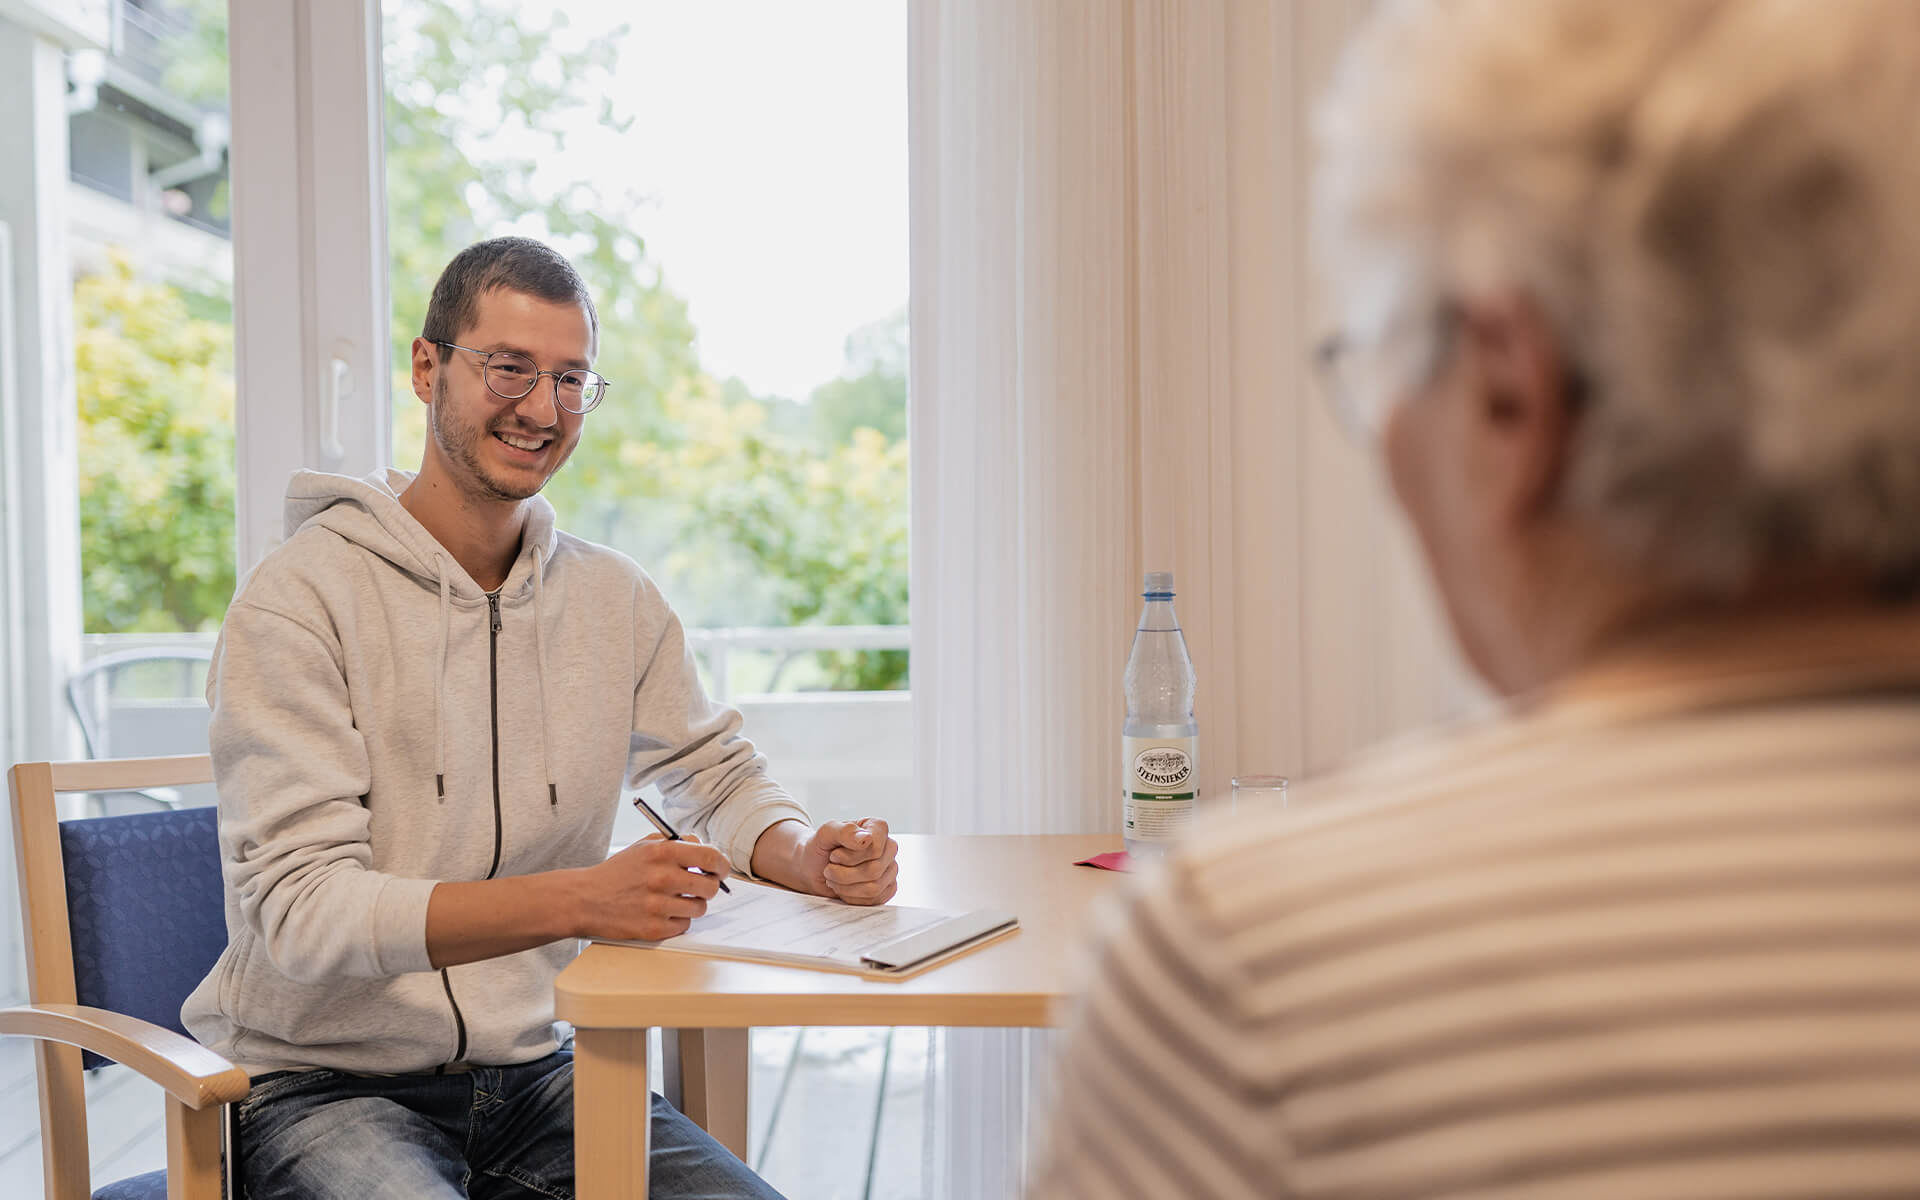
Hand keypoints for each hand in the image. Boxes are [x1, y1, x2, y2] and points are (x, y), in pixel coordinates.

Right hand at [574, 835, 729, 941]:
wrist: (585, 899)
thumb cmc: (618, 872)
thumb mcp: (644, 846)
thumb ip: (676, 843)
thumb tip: (706, 849)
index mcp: (662, 852)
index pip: (711, 857)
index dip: (721, 865)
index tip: (720, 870)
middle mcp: (662, 877)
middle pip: (710, 886)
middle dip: (708, 887)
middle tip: (697, 886)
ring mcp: (658, 905)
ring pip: (699, 908)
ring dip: (692, 904)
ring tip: (676, 900)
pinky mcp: (653, 929)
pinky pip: (684, 925)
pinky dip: (678, 920)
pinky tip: (662, 913)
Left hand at [797, 819, 897, 905]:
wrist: (812, 868)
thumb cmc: (820, 847)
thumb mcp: (825, 833)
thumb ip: (845, 831)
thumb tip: (866, 839)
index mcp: (877, 828)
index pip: (875, 848)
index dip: (851, 856)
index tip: (834, 855)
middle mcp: (888, 847)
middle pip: (874, 870)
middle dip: (844, 874)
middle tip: (829, 868)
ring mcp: (890, 870)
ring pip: (874, 888)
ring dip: (845, 886)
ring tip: (833, 878)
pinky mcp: (886, 889)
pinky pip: (873, 900)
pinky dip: (851, 897)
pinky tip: (842, 887)